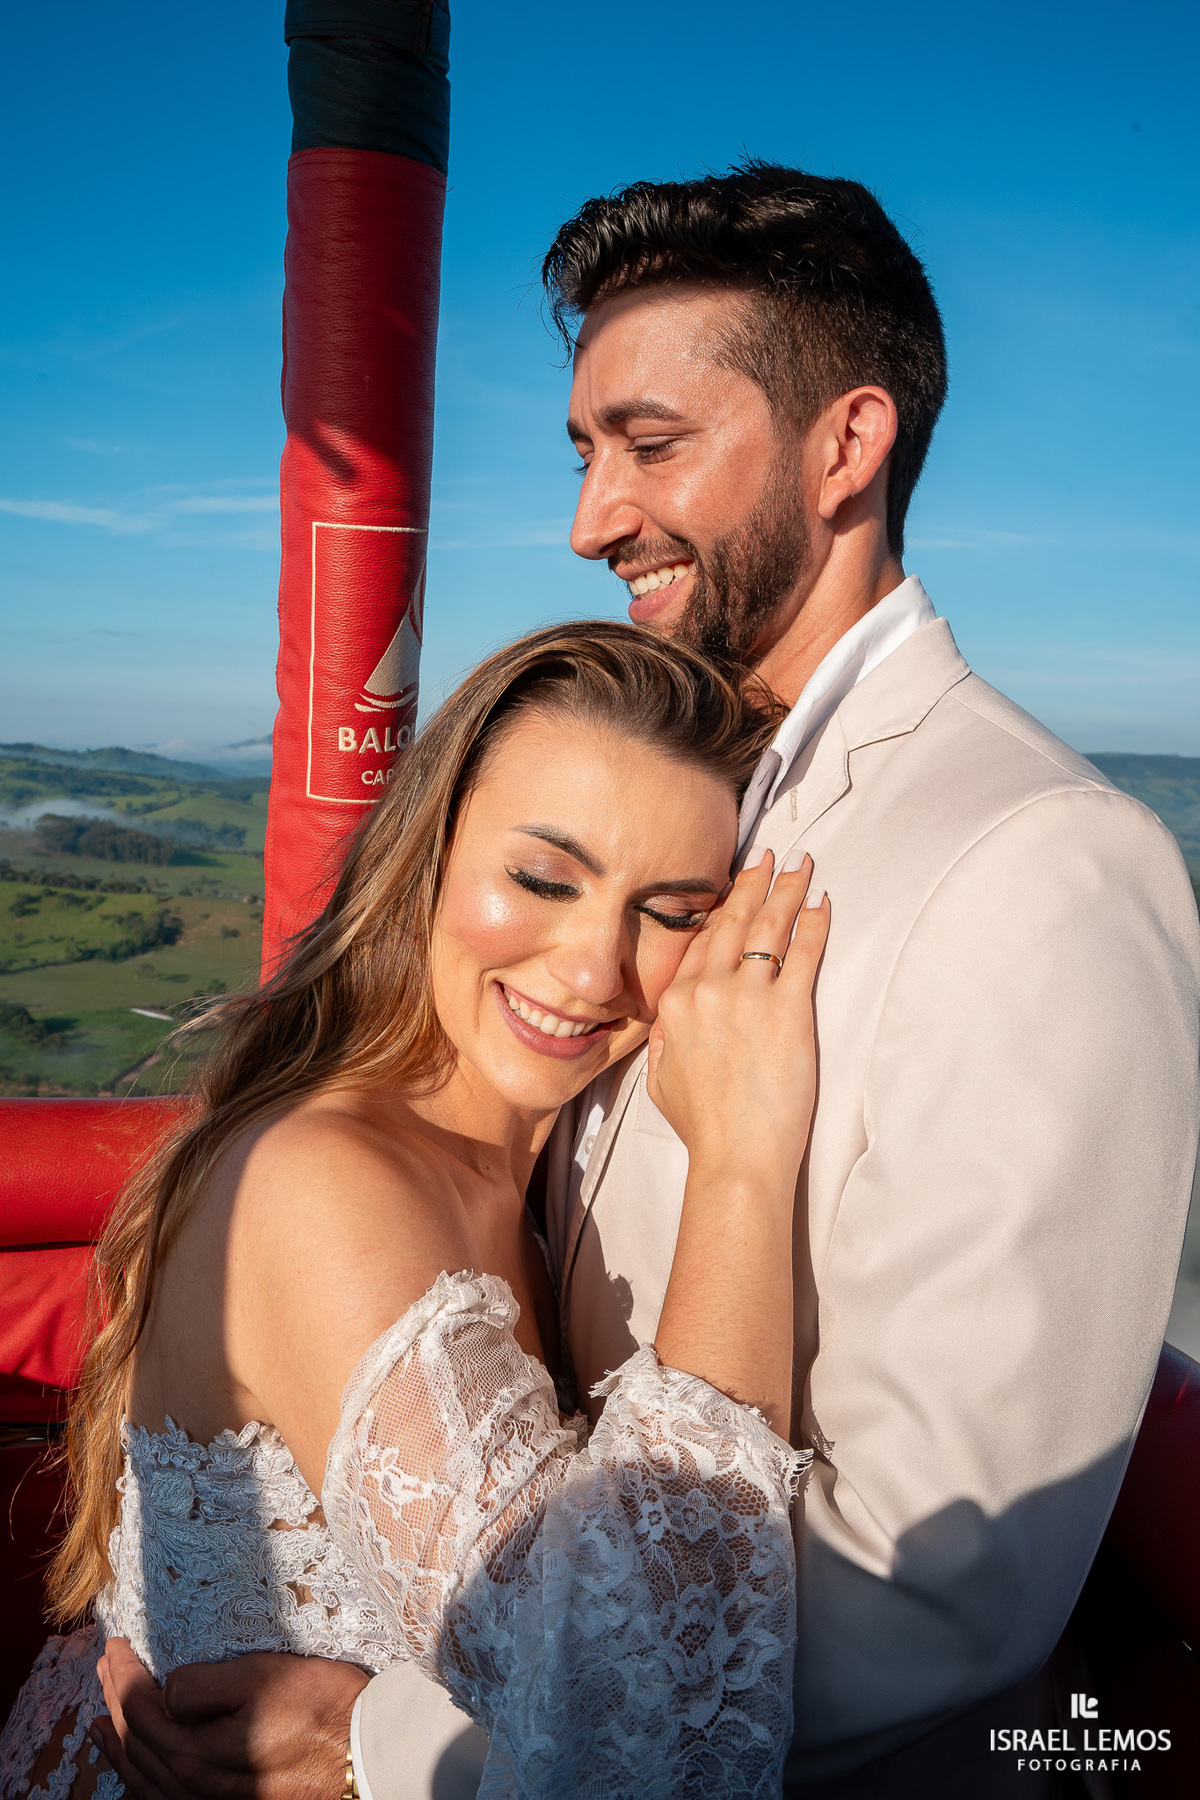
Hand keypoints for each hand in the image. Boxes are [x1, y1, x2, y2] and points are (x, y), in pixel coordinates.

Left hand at [92, 1639, 368, 1799]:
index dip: (123, 1674)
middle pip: (138, 1744)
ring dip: (119, 1748)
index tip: (115, 1642)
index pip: (141, 1710)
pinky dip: (142, 1785)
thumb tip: (167, 1689)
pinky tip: (138, 1776)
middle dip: (114, 1703)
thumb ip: (204, 1685)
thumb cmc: (323, 1707)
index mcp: (198, 1753)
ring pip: (146, 1779)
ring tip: (100, 1726)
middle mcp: (196, 1787)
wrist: (367, 1754)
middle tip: (103, 1667)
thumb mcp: (262, 1676)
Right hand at [647, 847, 828, 1186]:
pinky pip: (805, 953)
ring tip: (802, 866)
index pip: (701, 941)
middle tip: (770, 857)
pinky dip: (816, 923)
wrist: (735, 1156)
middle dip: (755, 883)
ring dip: (787, 890)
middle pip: (735, 922)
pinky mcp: (789, 1010)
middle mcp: (708, 989)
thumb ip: (666, 1041)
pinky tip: (823, 903)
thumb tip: (670, 1024)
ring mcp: (748, 997)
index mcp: (676, 1002)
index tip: (734, 890)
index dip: (721, 910)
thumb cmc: (703, 1128)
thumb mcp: (661, 1078)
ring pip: (770, 927)